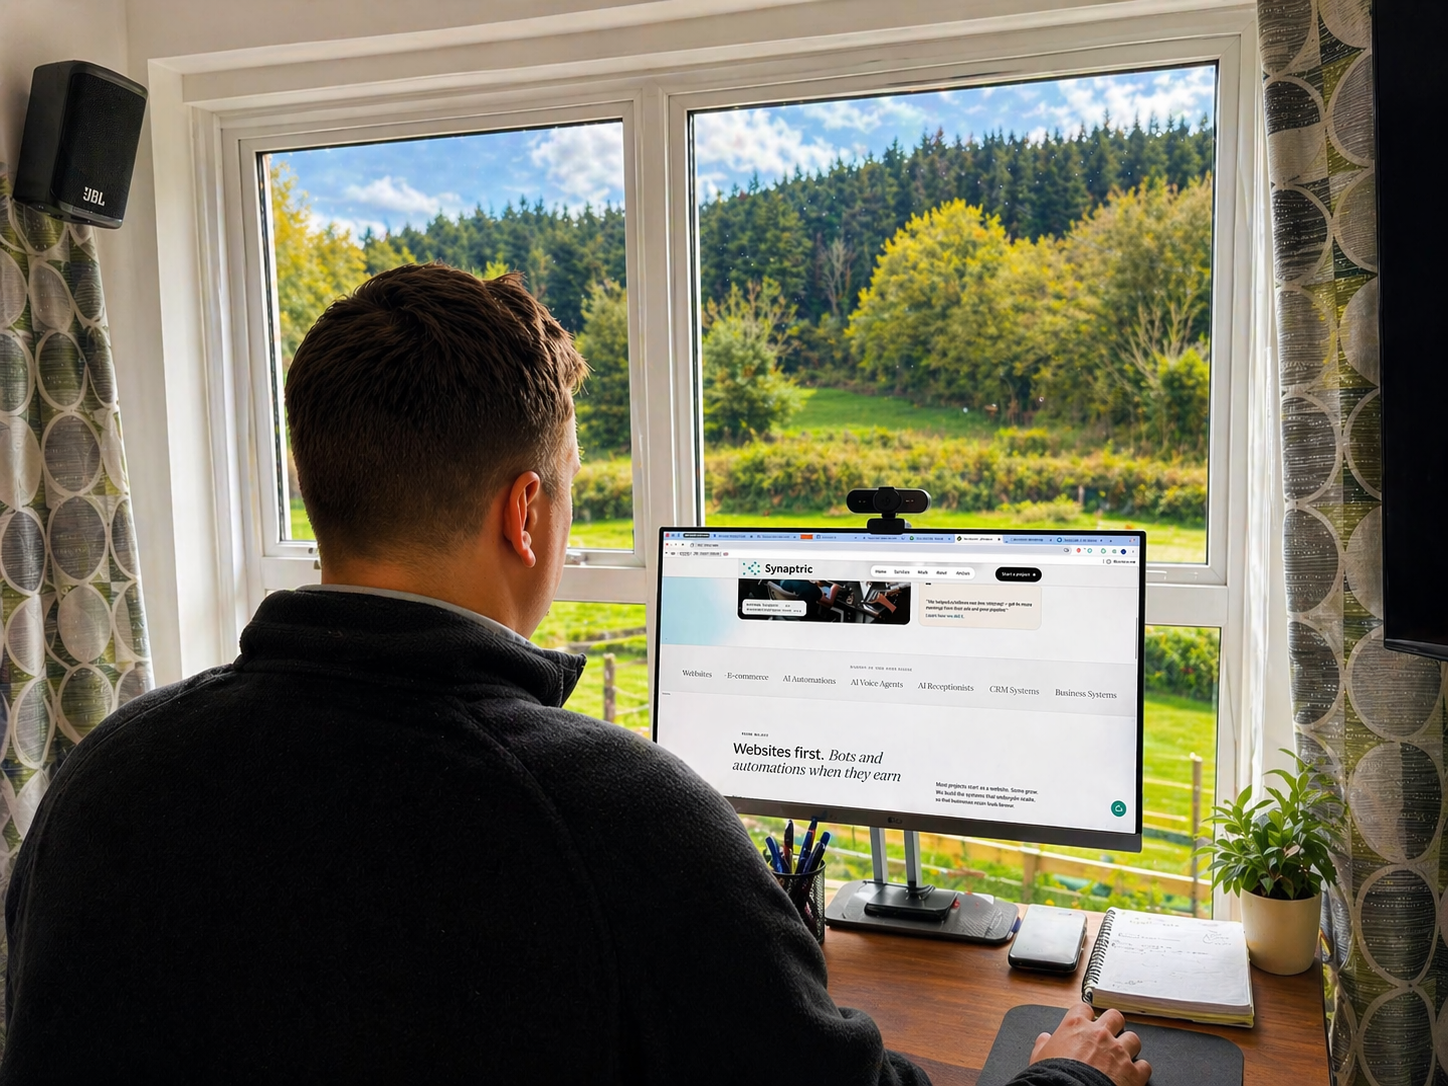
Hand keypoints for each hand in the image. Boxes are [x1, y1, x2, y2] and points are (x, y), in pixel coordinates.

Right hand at [1029, 1002, 1149, 1085]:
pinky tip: (1133, 1074)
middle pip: (1114, 1016)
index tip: (1085, 1022)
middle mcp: (1100, 1034)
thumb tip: (1044, 1039)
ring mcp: (1119, 1052)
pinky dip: (1140, 1070)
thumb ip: (1043, 1044)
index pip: (1084, 1008)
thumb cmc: (1055, 1076)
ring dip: (1129, 1046)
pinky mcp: (1133, 1072)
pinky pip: (1145, 1065)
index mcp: (1076, 1026)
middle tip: (1109, 1033)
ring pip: (1133, 1038)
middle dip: (1113, 1024)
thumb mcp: (1039, 1057)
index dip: (1085, 1015)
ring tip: (1122, 1055)